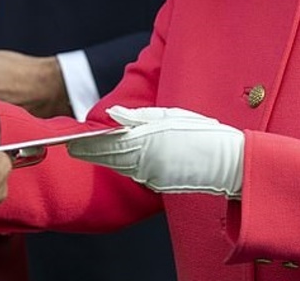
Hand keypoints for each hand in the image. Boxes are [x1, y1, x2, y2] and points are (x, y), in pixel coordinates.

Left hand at [69, 106, 244, 196]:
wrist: (228, 163)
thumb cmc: (200, 132)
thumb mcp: (169, 116)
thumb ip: (138, 116)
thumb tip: (113, 114)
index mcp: (145, 142)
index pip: (107, 145)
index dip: (87, 145)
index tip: (71, 142)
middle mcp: (145, 163)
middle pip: (110, 159)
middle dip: (91, 153)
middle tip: (74, 147)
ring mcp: (152, 177)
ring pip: (120, 167)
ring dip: (104, 160)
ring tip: (91, 151)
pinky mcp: (159, 185)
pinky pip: (134, 174)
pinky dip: (122, 166)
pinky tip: (118, 159)